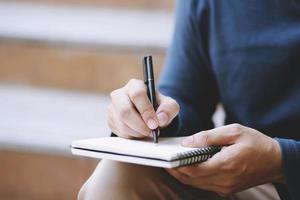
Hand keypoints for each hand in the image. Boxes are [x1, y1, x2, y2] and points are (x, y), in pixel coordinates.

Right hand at [107, 79, 179, 138]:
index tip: (154, 124)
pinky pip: (119, 132)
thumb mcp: (169, 105)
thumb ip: (169, 109)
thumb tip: (161, 119)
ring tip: (147, 131)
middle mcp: (120, 94)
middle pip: (124, 110)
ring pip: (122, 124)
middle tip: (151, 132)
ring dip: (137, 132)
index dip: (146, 110)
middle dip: (139, 125)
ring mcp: (113, 107)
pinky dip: (132, 136)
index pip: (137, 94)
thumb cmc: (158, 107)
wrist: (148, 115)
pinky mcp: (110, 120)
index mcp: (135, 85)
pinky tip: (139, 132)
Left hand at [166, 124, 283, 196]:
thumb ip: (208, 136)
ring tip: (174, 162)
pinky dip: (194, 177)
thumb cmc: (256, 143)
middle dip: (175, 170)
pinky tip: (189, 167)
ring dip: (183, 174)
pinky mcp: (227, 189)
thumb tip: (187, 142)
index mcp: (226, 164)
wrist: (276, 161)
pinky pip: (204, 185)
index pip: (193, 170)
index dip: (176, 165)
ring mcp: (225, 187)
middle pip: (191, 179)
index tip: (165, 158)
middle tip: (165, 160)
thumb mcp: (234, 131)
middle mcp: (224, 180)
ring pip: (196, 184)